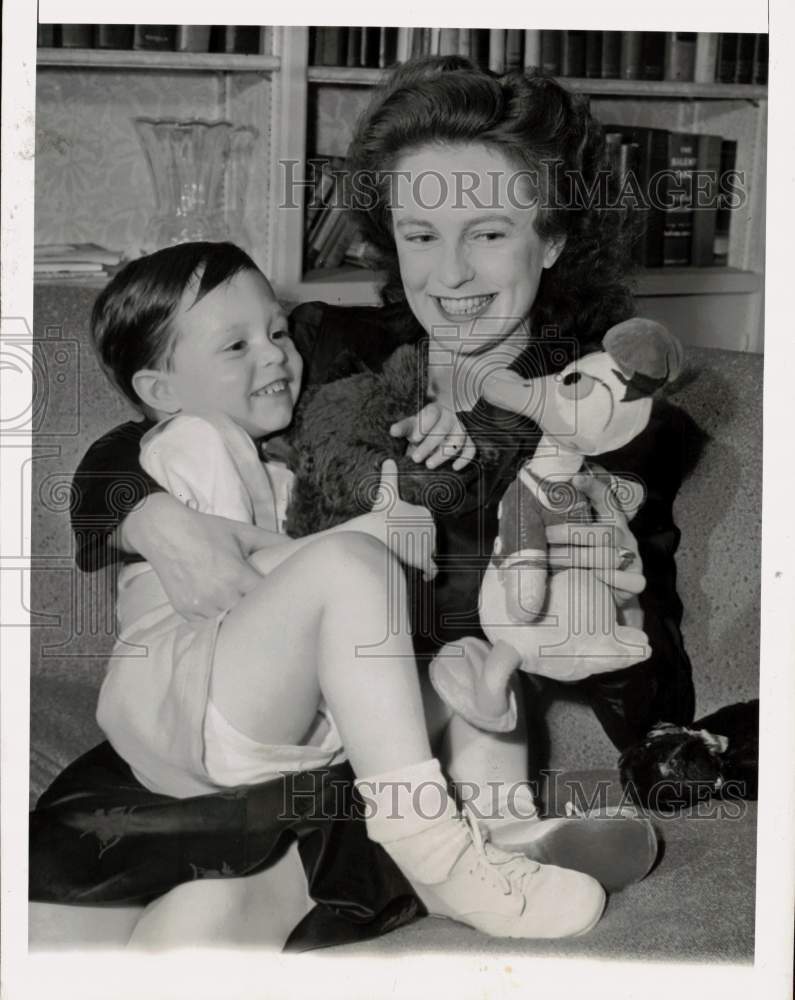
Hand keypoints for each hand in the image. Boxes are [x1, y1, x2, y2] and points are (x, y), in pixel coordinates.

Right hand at [123, 493, 274, 619]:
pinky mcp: (185, 612)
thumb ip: (271, 541)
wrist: (165, 532)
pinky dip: (216, 620)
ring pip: (228, 623)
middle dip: (258, 613)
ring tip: (246, 615)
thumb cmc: (206, 530)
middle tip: (269, 614)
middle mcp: (219, 595)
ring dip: (236, 619)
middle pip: (249, 616)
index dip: (275, 602)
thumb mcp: (242, 532)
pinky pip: (208, 625)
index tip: (283, 602)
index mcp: (237, 576)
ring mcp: (200, 606)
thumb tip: (296, 545)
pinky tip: (223, 612)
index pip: (266, 600)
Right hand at [358, 459, 437, 580]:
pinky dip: (429, 573)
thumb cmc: (380, 514)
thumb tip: (389, 459)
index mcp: (424, 512)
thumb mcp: (386, 492)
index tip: (402, 532)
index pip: (423, 523)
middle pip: (426, 538)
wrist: (375, 534)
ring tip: (407, 559)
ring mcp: (429, 544)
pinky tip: (422, 576)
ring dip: (421, 556)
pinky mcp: (424, 560)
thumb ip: (389, 476)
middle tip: (401, 546)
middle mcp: (431, 527)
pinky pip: (431, 569)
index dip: (412, 528)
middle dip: (417, 542)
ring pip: (428, 552)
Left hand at [390, 402, 475, 470]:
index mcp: (435, 410)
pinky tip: (455, 468)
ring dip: (443, 454)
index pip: (432, 414)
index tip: (413, 439)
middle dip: (429, 445)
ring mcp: (461, 429)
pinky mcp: (469, 442)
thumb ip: (402, 428)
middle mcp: (450, 417)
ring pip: (457, 440)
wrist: (434, 436)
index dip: (424, 426)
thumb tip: (393, 431)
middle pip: (443, 429)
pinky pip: (471, 449)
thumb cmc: (420, 430)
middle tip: (415, 459)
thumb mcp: (410, 427)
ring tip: (429, 465)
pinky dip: (465, 459)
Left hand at [545, 470, 645, 605]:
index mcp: (611, 519)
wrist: (605, 590)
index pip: (606, 498)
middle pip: (604, 531)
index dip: (593, 488)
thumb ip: (562, 523)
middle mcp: (623, 536)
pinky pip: (631, 580)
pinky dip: (613, 579)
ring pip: (609, 555)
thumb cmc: (582, 558)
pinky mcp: (636, 580)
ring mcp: (632, 558)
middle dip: (571, 533)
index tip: (575, 479)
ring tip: (551, 559)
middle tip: (546, 535)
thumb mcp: (574, 538)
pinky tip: (594, 577)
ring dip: (577, 557)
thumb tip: (526, 512)